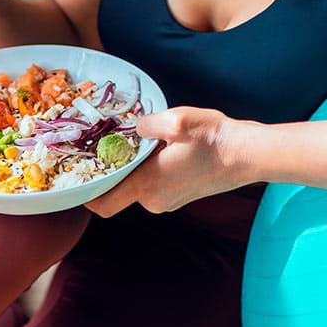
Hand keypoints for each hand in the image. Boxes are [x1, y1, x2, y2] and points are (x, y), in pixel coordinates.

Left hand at [84, 107, 251, 216]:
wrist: (248, 154)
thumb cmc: (214, 139)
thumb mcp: (178, 121)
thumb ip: (146, 124)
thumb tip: (133, 127)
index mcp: (147, 186)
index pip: (103, 204)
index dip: (85, 193)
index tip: (78, 174)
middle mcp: (154, 200)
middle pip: (117, 191)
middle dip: (111, 171)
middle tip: (106, 144)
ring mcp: (168, 201)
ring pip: (136, 187)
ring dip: (132, 168)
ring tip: (137, 142)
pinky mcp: (180, 196)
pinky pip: (152, 185)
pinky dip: (148, 170)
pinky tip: (158, 149)